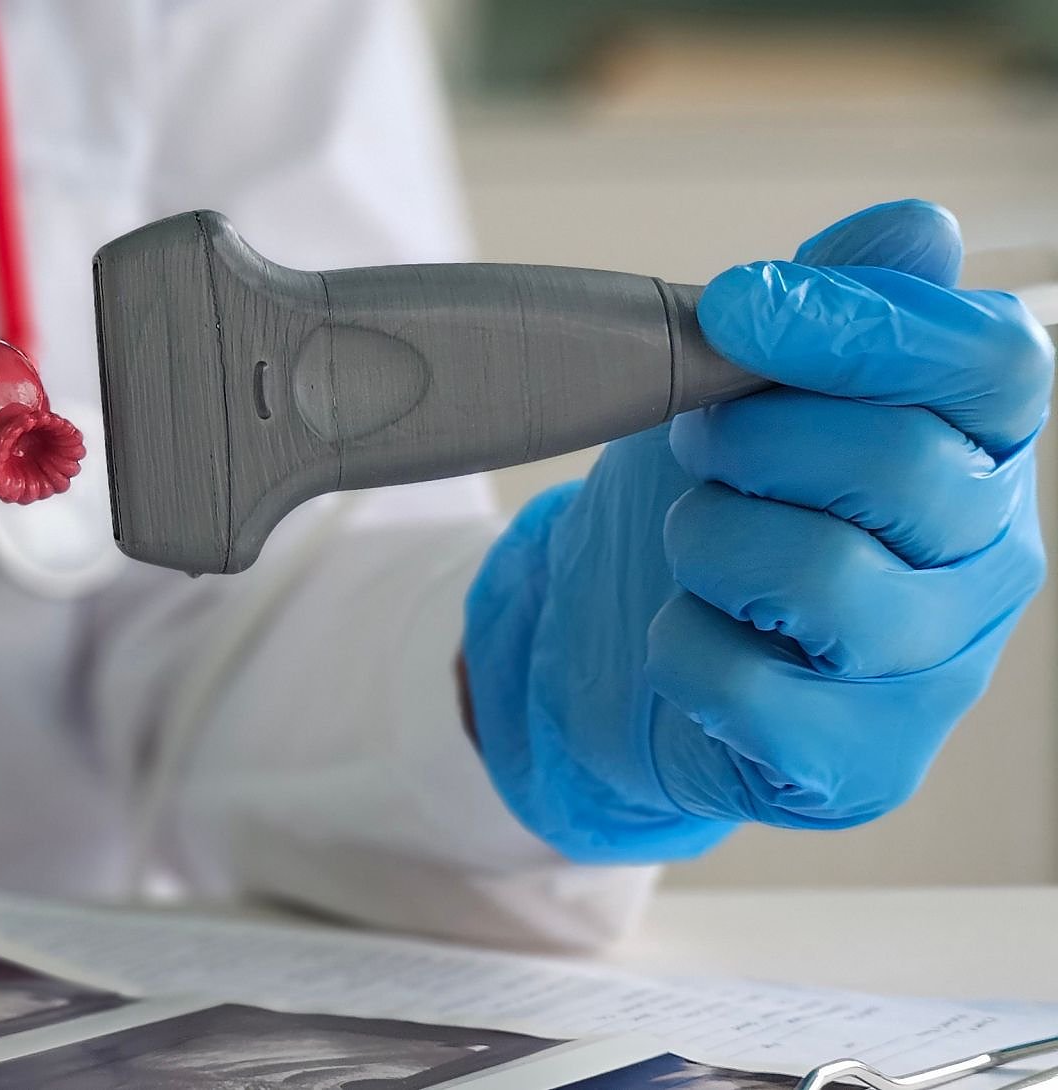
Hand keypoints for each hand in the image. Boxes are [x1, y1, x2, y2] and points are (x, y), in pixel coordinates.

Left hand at [463, 200, 1049, 861]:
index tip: (735, 305)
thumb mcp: (752, 383)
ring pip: (821, 576)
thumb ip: (836, 305)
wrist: (618, 648)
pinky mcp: (862, 763)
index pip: (998, 363)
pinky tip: (686, 634)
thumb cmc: (716, 501)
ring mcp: (935, 669)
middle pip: (901, 464)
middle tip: (699, 443)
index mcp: (985, 446)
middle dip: (755, 437)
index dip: (863, 325)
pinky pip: (749, 687)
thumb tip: (918, 229)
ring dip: (710, 540)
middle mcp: (988, 560)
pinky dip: (679, 647)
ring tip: (693, 541)